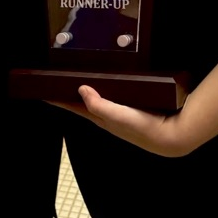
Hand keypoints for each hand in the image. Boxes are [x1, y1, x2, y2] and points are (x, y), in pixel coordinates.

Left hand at [55, 87, 193, 158]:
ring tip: (80, 79)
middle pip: (85, 104)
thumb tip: (81, 89)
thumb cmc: (144, 128)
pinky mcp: (132, 110)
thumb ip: (100, 104)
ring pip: (99, 101)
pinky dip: (106, 91)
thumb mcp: (119, 116)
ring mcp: (121, 115)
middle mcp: (109, 118)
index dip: (60, 100)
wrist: (172, 137)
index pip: (75, 108)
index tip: (44, 92)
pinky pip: (113, 98)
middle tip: (60, 81)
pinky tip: (110, 84)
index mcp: (103, 119)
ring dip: (89, 92)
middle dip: (72, 95)